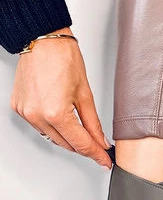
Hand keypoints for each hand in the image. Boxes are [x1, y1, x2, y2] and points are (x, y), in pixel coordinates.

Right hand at [10, 27, 111, 168]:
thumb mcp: (85, 94)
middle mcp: (38, 116)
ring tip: (81, 130)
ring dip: (68, 138)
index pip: (81, 144)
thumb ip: (93, 123)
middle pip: (67, 144)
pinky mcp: (19, 108)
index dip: (96, 154)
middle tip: (98, 146)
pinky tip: (62, 120)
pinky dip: (53, 127)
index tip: (104, 160)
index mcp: (56, 113)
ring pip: (53, 138)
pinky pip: (40, 127)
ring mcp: (26, 113)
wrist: (43, 40)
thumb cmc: (63, 58)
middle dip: (84, 147)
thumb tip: (100, 141)